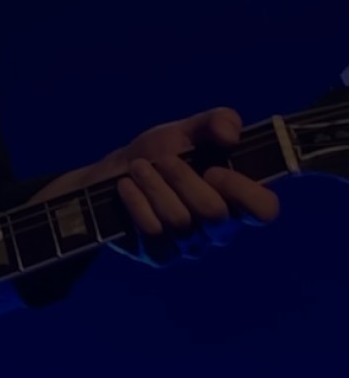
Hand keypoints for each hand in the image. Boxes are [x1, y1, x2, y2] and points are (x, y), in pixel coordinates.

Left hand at [102, 107, 279, 266]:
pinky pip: (153, 232)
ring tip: (138, 167)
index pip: (263, 210)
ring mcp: (189, 246)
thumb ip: (215, 122)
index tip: (214, 170)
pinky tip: (126, 186)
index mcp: (237, 199)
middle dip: (183, 179)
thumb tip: (231, 134)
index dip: (243, 191)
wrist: (113, 174)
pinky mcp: (159, 255)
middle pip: (213, 213)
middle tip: (162, 160)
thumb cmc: (158, 154)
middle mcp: (219, 229)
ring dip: (155, 187)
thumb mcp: (186, 130)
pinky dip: (137, 203)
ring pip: (179, 221)